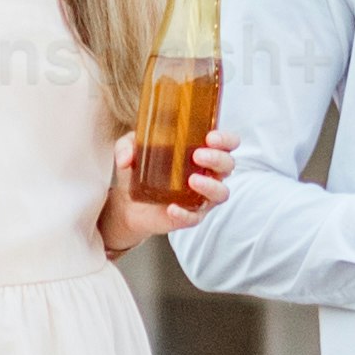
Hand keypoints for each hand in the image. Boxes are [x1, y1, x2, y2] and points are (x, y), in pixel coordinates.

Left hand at [103, 126, 237, 256]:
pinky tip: (172, 207)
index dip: (226, 139)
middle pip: (228, 166)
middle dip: (217, 159)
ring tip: (192, 180)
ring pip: (221, 193)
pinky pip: (195, 217)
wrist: (128, 204)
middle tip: (198, 155)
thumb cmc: (139, 170)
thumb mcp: (130, 148)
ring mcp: (201, 197)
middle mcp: (208, 174)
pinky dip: (185, 213)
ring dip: (210, 185)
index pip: (227, 144)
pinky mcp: (190, 217)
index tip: (211, 137)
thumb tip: (127, 157)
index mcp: (202, 152)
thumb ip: (127, 146)